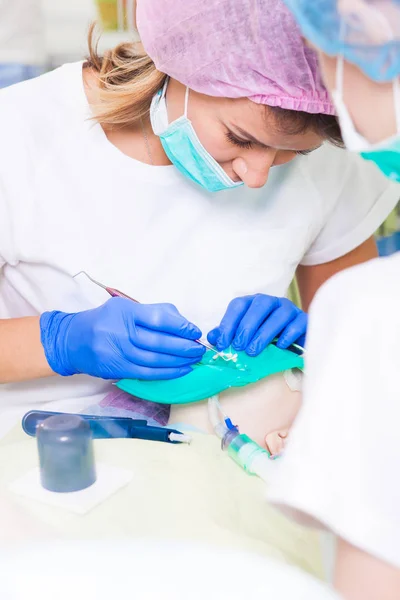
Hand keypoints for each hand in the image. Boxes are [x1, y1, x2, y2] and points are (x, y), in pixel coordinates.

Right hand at [40, 298, 204, 379]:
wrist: (72, 340)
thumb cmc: (105, 321)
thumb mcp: (125, 307)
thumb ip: (153, 312)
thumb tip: (183, 324)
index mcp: (124, 312)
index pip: (158, 319)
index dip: (181, 327)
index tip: (195, 331)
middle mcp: (120, 332)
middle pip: (159, 342)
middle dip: (184, 346)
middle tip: (199, 348)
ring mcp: (117, 353)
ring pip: (155, 360)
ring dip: (179, 361)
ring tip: (194, 359)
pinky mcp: (117, 369)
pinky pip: (147, 373)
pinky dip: (167, 372)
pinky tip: (181, 370)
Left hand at [207, 294, 306, 355]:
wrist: (294, 344)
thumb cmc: (266, 339)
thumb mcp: (245, 337)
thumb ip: (228, 335)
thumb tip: (213, 338)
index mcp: (254, 303)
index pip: (239, 305)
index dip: (229, 323)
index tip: (222, 343)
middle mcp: (272, 302)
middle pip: (260, 305)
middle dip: (247, 327)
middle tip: (239, 346)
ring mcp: (289, 309)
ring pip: (279, 314)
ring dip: (264, 333)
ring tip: (253, 351)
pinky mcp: (304, 320)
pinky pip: (297, 324)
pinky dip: (287, 336)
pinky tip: (279, 347)